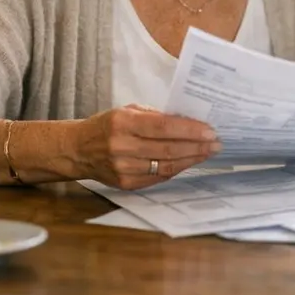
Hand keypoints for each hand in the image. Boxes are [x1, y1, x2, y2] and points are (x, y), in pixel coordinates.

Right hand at [71, 103, 220, 189]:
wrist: (78, 150)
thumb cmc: (107, 125)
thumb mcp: (127, 111)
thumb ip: (155, 116)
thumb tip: (188, 122)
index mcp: (123, 123)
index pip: (163, 127)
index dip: (189, 130)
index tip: (210, 131)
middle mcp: (122, 146)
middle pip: (168, 149)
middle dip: (197, 147)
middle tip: (216, 143)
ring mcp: (124, 168)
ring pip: (166, 166)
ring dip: (191, 159)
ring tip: (208, 153)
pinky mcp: (126, 184)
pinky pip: (158, 177)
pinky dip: (176, 169)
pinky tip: (189, 162)